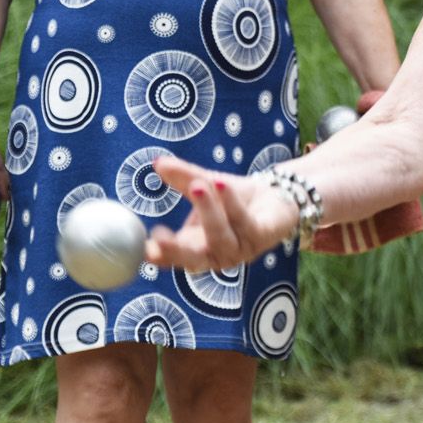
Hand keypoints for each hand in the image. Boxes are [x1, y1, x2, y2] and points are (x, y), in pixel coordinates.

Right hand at [144, 155, 295, 271]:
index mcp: (197, 247)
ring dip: (207, 211)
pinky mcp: (263, 236)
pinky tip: (221, 184)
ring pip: (220, 236)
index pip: (174, 257)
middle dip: (175, 250)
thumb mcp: (204, 184)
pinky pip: (245, 223)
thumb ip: (183, 177)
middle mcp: (217, 254)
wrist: (277, 195)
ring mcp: (241, 248)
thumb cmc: (233, 198)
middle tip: (158, 237)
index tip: (145, 248)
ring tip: (197, 185)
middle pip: (194, 259)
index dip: (160, 255)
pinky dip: (231, 204)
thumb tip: (158, 162)